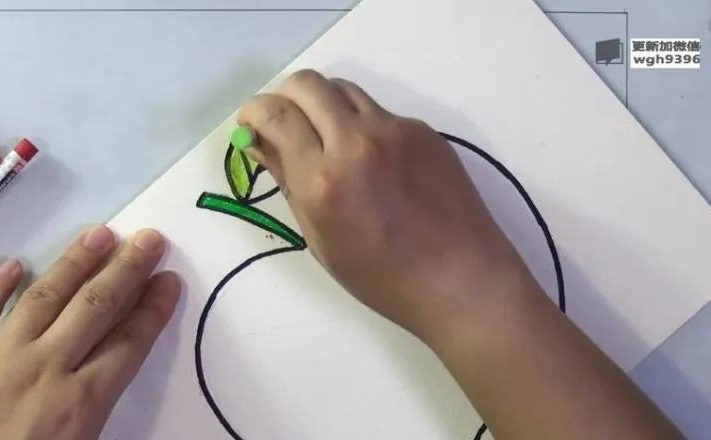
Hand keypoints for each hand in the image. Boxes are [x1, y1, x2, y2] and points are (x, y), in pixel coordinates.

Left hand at [0, 226, 179, 439]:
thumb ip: (98, 407)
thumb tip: (117, 364)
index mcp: (81, 402)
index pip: (129, 341)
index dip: (153, 307)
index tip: (169, 279)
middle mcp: (44, 369)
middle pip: (95, 308)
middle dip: (126, 270)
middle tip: (148, 238)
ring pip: (44, 299)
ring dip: (74, 263)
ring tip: (99, 233)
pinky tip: (16, 264)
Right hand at [238, 69, 531, 343]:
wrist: (461, 279)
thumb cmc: (382, 277)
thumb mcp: (320, 238)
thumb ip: (288, 182)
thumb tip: (260, 144)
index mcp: (323, 179)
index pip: (275, 115)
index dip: (253, 112)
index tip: (250, 124)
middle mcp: (356, 141)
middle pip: (307, 84)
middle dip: (284, 96)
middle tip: (282, 123)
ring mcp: (394, 130)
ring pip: (344, 90)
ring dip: (322, 103)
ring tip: (324, 138)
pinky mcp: (423, 130)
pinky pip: (378, 112)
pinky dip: (360, 124)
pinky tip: (371, 162)